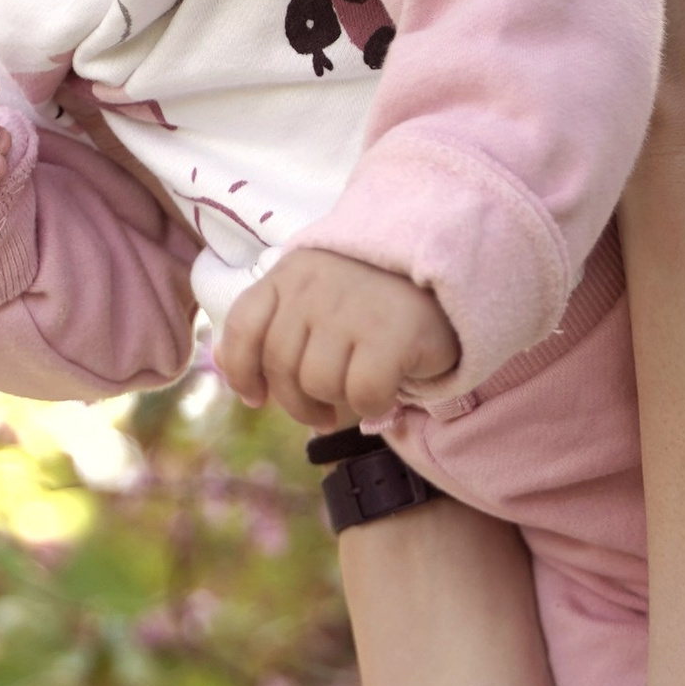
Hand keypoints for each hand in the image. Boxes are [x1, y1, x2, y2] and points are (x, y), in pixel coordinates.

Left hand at [217, 247, 456, 429]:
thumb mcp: (320, 300)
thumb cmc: (378, 301)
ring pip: (318, 383)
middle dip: (297, 403)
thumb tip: (232, 375)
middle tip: (321, 412)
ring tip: (360, 388)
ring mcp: (351, 305)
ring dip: (339, 401)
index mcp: (290, 273)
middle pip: (280, 366)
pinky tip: (388, 389)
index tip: (255, 397)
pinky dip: (375, 404)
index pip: (242, 327)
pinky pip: (363, 393)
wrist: (452, 277)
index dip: (241, 371)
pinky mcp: (390, 331)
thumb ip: (278, 326)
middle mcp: (314, 284)